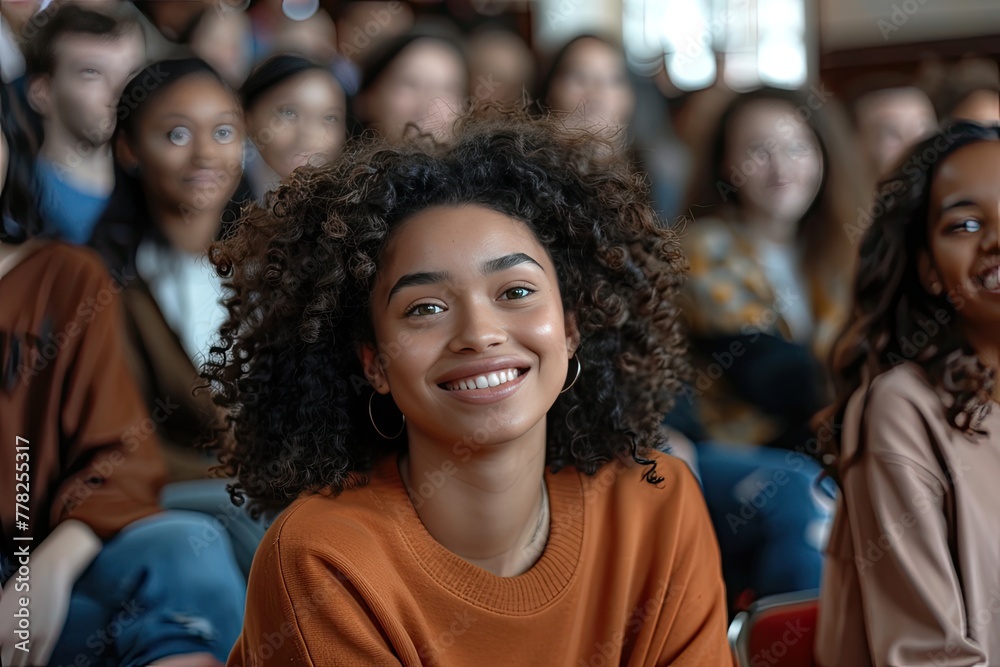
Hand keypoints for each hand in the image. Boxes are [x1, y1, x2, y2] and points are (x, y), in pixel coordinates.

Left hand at [0, 520, 101, 665]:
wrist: (47, 572)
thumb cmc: (23, 586)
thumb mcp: (2, 606)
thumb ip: (1, 626)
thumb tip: (1, 638)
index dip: (1, 660)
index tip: (5, 659)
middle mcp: (11, 637)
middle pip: (6, 663)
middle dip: (10, 664)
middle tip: (13, 662)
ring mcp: (30, 637)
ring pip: (22, 664)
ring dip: (22, 665)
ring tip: (23, 663)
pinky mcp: (48, 636)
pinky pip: (39, 660)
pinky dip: (36, 664)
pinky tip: (35, 663)